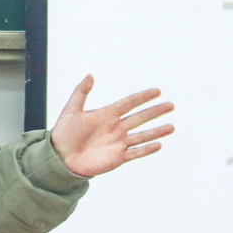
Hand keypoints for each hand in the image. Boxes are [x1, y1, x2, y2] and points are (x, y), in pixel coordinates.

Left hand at [50, 74, 174, 177]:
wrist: (61, 156)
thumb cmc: (64, 132)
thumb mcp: (71, 109)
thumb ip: (81, 92)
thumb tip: (90, 75)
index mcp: (106, 114)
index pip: (129, 103)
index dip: (143, 97)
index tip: (157, 91)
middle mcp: (115, 127)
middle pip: (140, 117)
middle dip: (155, 111)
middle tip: (171, 105)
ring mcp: (118, 142)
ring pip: (142, 135)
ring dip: (157, 131)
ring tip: (172, 126)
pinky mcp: (118, 157)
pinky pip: (136, 152)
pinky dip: (147, 149)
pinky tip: (159, 144)